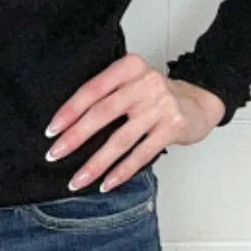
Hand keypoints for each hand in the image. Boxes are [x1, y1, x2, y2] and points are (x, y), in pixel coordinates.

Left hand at [43, 54, 226, 192]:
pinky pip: (141, 154)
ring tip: (77, 179)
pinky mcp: (173, 128)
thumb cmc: (155, 95)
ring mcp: (161, 106)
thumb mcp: (132, 82)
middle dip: (76, 137)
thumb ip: (107, 93)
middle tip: (55, 154)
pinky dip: (121, 172)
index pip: (93, 89)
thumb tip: (67, 124)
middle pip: (103, 113)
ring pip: (120, 139)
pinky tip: (106, 183)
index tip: (52, 130)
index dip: (70, 110)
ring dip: (96, 163)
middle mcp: (145, 83)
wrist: (198, 102)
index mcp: (130, 67)